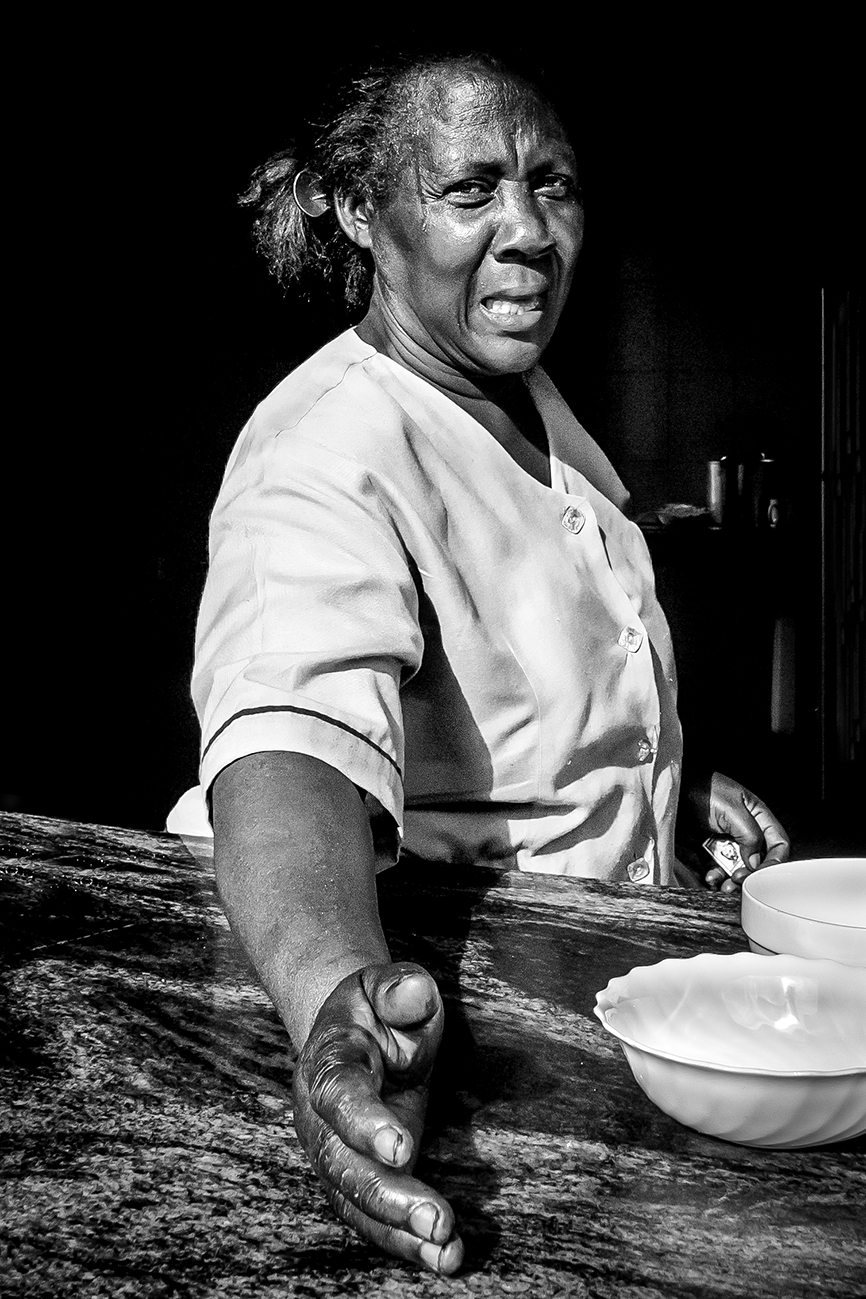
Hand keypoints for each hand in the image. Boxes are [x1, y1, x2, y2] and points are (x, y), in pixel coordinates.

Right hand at [293, 961, 462, 1274]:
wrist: (353, 1028)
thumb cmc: (379, 1006)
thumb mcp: (389, 983)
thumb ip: (400, 987)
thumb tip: (415, 989)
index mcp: (329, 1059)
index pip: (341, 1095)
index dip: (367, 1124)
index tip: (402, 1149)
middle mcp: (321, 1115)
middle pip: (344, 1163)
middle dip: (389, 1196)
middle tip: (436, 1221)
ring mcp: (336, 1151)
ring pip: (356, 1200)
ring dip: (399, 1231)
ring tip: (446, 1251)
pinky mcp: (357, 1175)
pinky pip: (372, 1215)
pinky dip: (404, 1241)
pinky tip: (444, 1258)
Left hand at [683, 771, 790, 893]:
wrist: (670, 789)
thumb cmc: (701, 788)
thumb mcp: (731, 808)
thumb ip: (750, 835)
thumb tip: (756, 862)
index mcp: (758, 817)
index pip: (778, 844)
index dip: (775, 861)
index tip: (761, 874)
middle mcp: (744, 830)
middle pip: (757, 861)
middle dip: (750, 875)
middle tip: (738, 881)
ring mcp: (725, 840)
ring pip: (736, 868)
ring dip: (731, 881)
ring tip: (723, 885)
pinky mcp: (707, 848)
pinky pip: (716, 868)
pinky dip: (715, 876)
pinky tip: (710, 878)